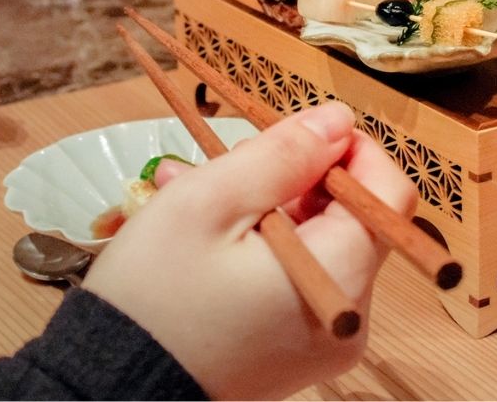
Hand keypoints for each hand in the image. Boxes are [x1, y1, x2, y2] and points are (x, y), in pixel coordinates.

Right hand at [82, 103, 415, 399]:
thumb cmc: (153, 299)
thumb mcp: (211, 202)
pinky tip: (203, 230)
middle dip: (292, 177)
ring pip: (316, 244)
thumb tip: (337, 120)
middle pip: (350, 218)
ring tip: (193, 188)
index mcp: (340, 277)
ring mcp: (322, 340)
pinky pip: (295, 279)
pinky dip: (260, 246)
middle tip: (224, 161)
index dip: (351, 149)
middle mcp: (348, 317)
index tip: (299, 132)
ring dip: (265, 207)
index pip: (388, 193)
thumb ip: (283, 153)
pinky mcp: (294, 352)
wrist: (108, 389)